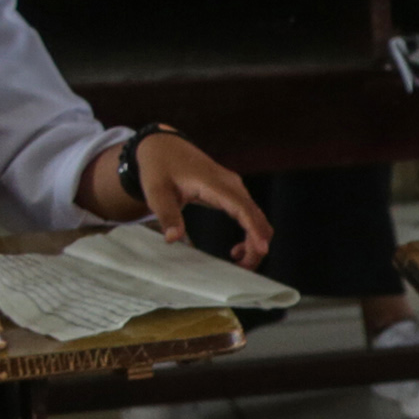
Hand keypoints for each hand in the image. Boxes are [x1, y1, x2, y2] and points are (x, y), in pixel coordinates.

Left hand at [88, 131, 273, 266]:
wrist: (163, 148)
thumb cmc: (159, 169)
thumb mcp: (156, 192)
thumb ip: (167, 215)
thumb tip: (173, 239)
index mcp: (214, 184)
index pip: (242, 208)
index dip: (254, 229)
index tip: (262, 249)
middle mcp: (231, 185)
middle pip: (257, 216)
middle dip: (257, 245)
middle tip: (242, 269)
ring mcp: (235, 188)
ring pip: (257, 218)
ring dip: (254, 241)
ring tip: (238, 262)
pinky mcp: (233, 193)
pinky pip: (250, 215)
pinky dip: (250, 234)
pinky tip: (237, 249)